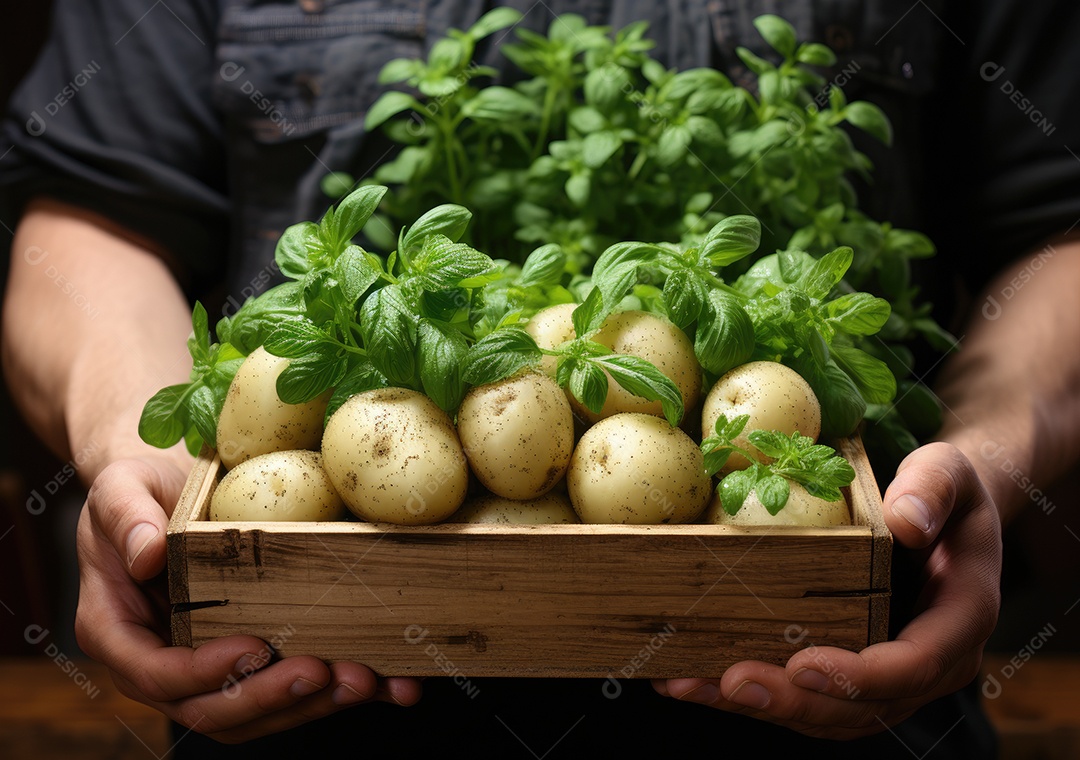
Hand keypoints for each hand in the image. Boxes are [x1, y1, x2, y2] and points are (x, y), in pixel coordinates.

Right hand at [75, 455, 422, 743]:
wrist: (170, 490)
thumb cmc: (138, 489)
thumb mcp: (120, 489)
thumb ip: (127, 519)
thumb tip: (148, 553)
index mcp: (120, 634)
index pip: (159, 675)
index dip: (206, 673)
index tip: (254, 648)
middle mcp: (162, 666)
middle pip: (214, 709)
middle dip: (273, 698)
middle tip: (324, 671)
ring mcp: (210, 671)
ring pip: (258, 714)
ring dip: (313, 704)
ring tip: (366, 679)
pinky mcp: (253, 663)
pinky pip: (292, 691)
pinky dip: (340, 693)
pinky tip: (392, 685)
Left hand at [652, 441, 1002, 739]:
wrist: (939, 512)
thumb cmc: (944, 488)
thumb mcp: (947, 471)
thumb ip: (933, 488)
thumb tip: (907, 521)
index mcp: (960, 618)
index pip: (915, 665)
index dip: (859, 676)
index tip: (803, 665)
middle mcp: (928, 661)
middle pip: (863, 706)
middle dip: (795, 700)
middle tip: (733, 682)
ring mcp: (887, 674)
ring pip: (827, 713)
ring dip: (759, 706)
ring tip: (692, 685)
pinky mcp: (848, 671)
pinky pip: (804, 696)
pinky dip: (750, 694)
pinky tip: (690, 679)